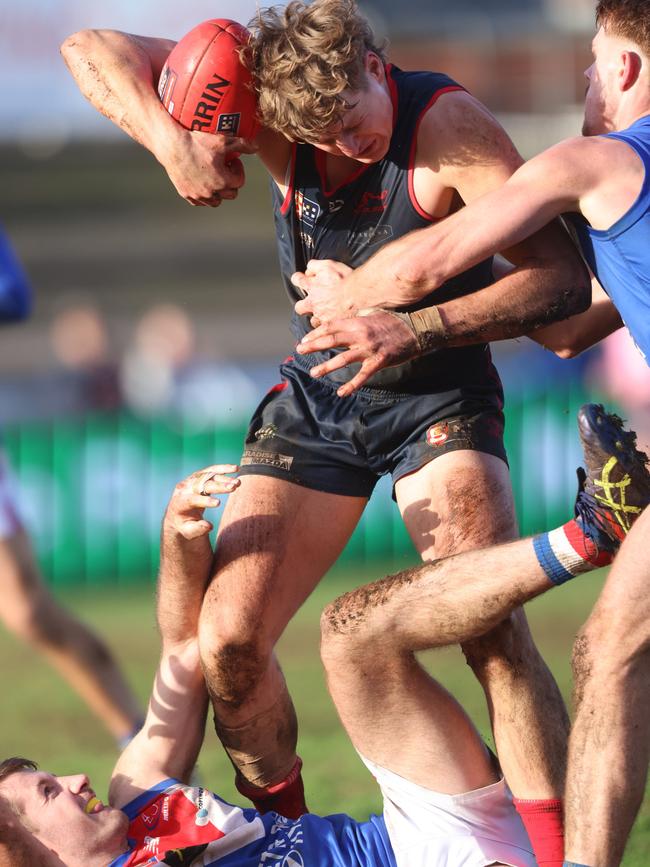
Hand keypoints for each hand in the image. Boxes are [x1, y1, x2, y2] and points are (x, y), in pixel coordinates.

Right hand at [159, 129, 257, 206]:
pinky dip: (204, 196)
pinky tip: (203, 182)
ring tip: (215, 177)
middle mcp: (211, 192)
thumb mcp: (222, 140)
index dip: (238, 170)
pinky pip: (200, 202)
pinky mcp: (186, 194)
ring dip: (219, 192)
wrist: (172, 145)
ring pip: (216, 202)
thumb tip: (256, 147)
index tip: (232, 160)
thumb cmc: (197, 142)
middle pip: (231, 194)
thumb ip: (242, 144)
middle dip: (231, 182)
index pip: (239, 182)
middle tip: (225, 169)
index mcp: (223, 181)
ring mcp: (198, 195)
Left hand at [165, 465, 239, 538]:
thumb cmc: (185, 525)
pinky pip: (211, 470)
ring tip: (238, 482)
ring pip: (208, 476)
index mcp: (179, 502)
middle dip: (218, 486)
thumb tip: (209, 526)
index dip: (205, 501)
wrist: (179, 513)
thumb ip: (197, 529)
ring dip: (224, 478)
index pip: (192, 499)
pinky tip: (235, 468)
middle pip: (202, 485)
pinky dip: (223, 469)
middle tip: (233, 487)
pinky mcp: (199, 476)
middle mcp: (185, 488)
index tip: (218, 503)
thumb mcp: (188, 531)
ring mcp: (192, 480)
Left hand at [293, 259, 356, 324]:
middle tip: (312, 303)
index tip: (301, 279)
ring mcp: (321, 315)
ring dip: (317, 318)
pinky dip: (328, 326)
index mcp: (311, 286)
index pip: (297, 280)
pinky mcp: (330, 324)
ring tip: (327, 316)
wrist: (358, 293)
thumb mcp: (328, 264)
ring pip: (312, 321)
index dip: (298, 279)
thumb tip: (307, 271)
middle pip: (299, 307)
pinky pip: (325, 329)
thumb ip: (314, 266)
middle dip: (303, 305)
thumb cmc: (345, 278)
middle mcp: (313, 302)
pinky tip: (335, 323)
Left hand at [296, 311, 419, 395]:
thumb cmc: (394, 321)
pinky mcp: (379, 361)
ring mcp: (369, 349)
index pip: (331, 326)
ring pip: (343, 359)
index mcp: (358, 322)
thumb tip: (344, 320)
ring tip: (313, 372)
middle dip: (313, 345)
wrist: (416, 329)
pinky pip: (363, 375)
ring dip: (326, 367)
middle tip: (299, 350)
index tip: (305, 338)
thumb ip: (357, 317)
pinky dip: (352, 385)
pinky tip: (341, 392)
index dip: (316, 332)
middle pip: (332, 340)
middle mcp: (361, 334)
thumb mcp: (373, 313)